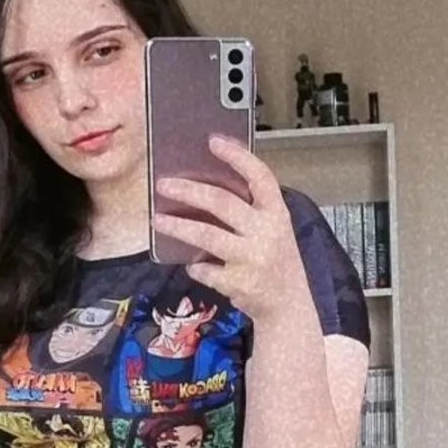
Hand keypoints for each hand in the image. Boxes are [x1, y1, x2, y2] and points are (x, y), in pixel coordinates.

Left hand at [152, 136, 309, 322]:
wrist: (289, 306)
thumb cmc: (274, 261)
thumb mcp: (273, 231)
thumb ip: (249, 211)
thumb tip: (201, 188)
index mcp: (278, 213)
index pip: (260, 176)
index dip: (237, 156)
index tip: (212, 141)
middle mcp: (268, 232)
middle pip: (222, 202)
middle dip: (189, 191)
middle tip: (163, 184)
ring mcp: (254, 258)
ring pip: (206, 235)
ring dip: (178, 226)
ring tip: (157, 220)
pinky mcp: (240, 283)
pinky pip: (206, 269)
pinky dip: (196, 267)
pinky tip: (192, 265)